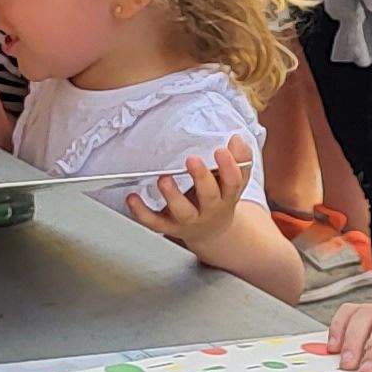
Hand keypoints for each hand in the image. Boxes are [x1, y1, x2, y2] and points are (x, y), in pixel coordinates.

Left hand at [124, 136, 254, 241]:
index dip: (229, 167)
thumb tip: (236, 139)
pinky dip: (141, 211)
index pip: (233, 183)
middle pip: (209, 197)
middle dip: (201, 178)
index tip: (220, 150)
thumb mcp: (233, 181)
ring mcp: (188, 220)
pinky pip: (154, 222)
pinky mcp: (168, 226)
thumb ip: (239, 160)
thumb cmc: (219, 198)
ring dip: (172, 196)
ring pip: (182, 212)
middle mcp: (210, 210)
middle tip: (192, 160)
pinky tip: (133, 197)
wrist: (211, 232)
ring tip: (164, 179)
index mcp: (227, 196)